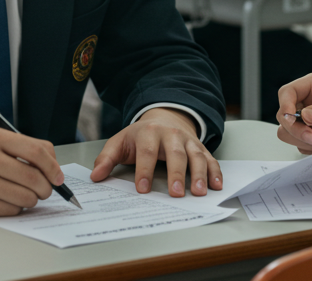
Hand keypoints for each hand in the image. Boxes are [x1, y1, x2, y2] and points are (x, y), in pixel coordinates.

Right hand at [0, 127, 63, 215]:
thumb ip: (21, 148)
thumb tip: (53, 166)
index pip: (37, 152)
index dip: (53, 167)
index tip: (58, 177)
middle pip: (34, 178)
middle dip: (46, 188)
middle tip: (44, 190)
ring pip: (25, 197)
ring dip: (31, 200)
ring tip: (23, 194)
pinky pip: (10, 210)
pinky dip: (15, 208)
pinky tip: (6, 200)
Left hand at [91, 108, 221, 197]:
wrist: (163, 117)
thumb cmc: (140, 136)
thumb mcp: (120, 142)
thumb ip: (106, 159)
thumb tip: (95, 176)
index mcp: (148, 133)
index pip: (146, 153)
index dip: (144, 171)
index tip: (142, 189)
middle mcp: (170, 135)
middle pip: (175, 154)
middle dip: (176, 174)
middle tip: (175, 194)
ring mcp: (187, 140)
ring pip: (196, 155)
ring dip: (199, 174)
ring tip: (200, 192)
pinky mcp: (199, 147)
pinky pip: (210, 158)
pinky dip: (215, 171)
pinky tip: (216, 185)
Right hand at [276, 73, 311, 152]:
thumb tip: (305, 115)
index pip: (287, 93)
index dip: (285, 105)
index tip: (293, 119)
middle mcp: (307, 102)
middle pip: (284, 117)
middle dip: (299, 130)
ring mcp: (308, 120)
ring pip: (290, 134)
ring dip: (309, 141)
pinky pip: (302, 145)